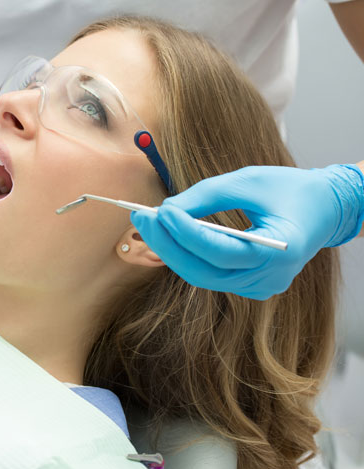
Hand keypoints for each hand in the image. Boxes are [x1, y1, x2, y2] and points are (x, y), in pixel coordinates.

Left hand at [130, 164, 363, 299]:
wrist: (327, 209)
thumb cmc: (290, 189)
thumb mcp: (249, 181)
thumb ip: (206, 195)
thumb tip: (167, 210)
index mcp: (279, 251)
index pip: (220, 251)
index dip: (186, 233)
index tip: (160, 211)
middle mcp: (269, 278)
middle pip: (204, 270)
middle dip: (167, 244)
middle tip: (142, 217)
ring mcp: (259, 287)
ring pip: (202, 276)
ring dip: (172, 250)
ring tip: (149, 223)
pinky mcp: (249, 285)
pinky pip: (210, 274)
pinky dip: (188, 255)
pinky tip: (169, 235)